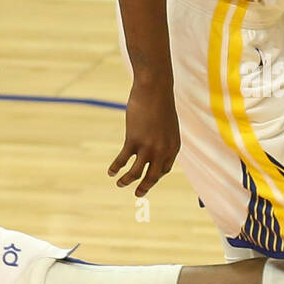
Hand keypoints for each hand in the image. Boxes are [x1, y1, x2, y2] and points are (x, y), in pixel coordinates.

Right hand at [108, 79, 180, 196]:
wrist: (154, 89)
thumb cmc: (160, 103)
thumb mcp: (167, 124)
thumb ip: (163, 138)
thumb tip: (154, 147)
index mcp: (173, 147)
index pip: (165, 169)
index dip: (156, 176)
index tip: (148, 178)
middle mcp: (162, 151)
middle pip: (153, 177)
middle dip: (144, 187)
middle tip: (138, 194)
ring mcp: (148, 147)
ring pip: (136, 173)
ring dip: (127, 181)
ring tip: (120, 184)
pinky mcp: (134, 140)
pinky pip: (123, 160)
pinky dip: (116, 168)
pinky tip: (111, 172)